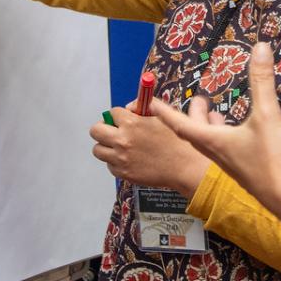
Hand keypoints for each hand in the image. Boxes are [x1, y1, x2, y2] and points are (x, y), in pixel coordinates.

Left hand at [89, 104, 210, 195]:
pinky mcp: (123, 173)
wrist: (185, 167)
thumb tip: (130, 107)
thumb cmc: (177, 140)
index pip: (112, 113)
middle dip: (103, 128)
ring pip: (97, 150)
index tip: (124, 119)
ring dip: (106, 146)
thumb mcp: (164, 116)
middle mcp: (122, 140)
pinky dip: (115, 162)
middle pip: (95, 131)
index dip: (119, 115)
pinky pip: (109, 166)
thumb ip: (145, 107)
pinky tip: (128, 160)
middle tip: (113, 131)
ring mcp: (120, 158)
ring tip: (118, 147)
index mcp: (132, 123)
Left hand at [154, 42, 280, 220]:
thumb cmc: (272, 160)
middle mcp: (215, 154)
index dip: (164, 112)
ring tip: (205, 115)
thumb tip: (260, 47)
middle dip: (180, 118)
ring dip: (201, 128)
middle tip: (175, 106)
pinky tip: (234, 133)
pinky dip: (220, 137)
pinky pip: (223, 150)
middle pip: (190, 134)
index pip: (180, 124)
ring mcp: (230, 165)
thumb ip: (262, 81)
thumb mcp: (268, 115)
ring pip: (207, 143)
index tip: (149, 103)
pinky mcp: (244, 171)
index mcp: (212, 142)